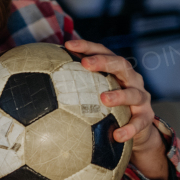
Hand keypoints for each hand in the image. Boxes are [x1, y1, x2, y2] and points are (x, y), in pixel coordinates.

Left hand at [64, 38, 167, 179]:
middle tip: (85, 64)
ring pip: (134, 93)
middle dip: (103, 62)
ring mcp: (141, 99)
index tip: (67, 44)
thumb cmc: (107, 108)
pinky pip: (139, 124)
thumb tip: (33, 84)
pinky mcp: (146, 118)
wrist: (135, 130)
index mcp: (115, 71)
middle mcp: (131, 80)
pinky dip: (129, 129)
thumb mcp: (91, 95)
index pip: (102, 52)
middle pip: (121, 65)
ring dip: (119, 95)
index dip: (87, 46)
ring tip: (104, 98)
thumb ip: (72, 87)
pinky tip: (116, 135)